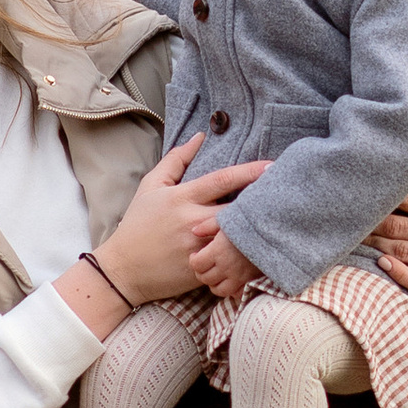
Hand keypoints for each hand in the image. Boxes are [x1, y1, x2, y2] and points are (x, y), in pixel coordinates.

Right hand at [88, 137, 271, 308]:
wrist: (123, 269)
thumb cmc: (137, 225)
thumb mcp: (150, 187)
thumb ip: (176, 160)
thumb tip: (200, 137)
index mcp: (182, 198)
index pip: (222, 180)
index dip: (250, 172)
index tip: (272, 166)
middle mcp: (193, 221)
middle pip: (237, 208)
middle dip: (261, 200)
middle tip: (285, 192)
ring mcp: (198, 247)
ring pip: (236, 235)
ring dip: (256, 227)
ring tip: (278, 217)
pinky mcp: (201, 270)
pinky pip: (229, 260)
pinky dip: (244, 253)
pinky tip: (260, 247)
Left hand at [186, 223, 260, 296]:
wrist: (275, 230)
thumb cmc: (250, 221)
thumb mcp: (227, 217)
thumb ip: (208, 225)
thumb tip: (194, 231)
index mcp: (218, 251)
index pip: (197, 265)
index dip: (193, 260)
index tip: (196, 255)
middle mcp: (227, 267)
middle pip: (205, 278)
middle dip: (201, 272)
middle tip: (204, 265)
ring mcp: (240, 276)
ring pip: (219, 290)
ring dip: (214, 284)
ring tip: (216, 274)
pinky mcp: (252, 281)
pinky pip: (237, 294)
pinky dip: (231, 290)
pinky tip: (231, 280)